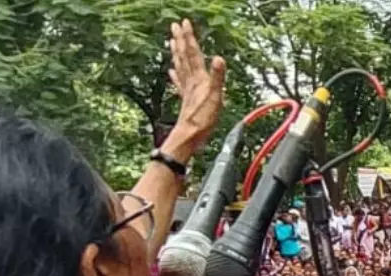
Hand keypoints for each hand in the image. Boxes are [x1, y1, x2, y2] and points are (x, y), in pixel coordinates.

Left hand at [163, 20, 226, 158]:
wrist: (189, 136)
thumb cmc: (202, 120)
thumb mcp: (215, 98)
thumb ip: (217, 77)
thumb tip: (219, 58)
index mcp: (199, 79)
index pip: (193, 53)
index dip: (189, 37)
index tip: (185, 23)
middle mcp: (191, 82)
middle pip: (183, 56)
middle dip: (180, 40)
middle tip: (175, 26)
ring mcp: (186, 91)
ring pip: (180, 66)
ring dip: (176, 53)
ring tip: (172, 41)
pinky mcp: (185, 100)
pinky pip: (179, 83)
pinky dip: (175, 75)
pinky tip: (171, 71)